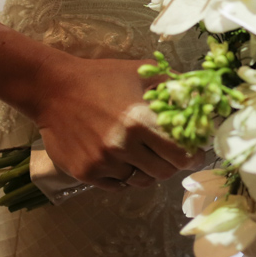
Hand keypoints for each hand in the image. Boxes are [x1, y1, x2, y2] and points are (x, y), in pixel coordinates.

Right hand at [25, 55, 201, 191]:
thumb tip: (202, 100)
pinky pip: (118, 185)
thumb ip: (173, 86)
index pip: (181, 154)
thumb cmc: (102, 77)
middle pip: (164, 172)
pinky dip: (124, 175)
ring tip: (142, 153)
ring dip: (147, 170)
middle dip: (173, 164)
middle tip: (171, 154)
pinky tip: (121, 157)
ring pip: (141, 181)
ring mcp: (102, 162)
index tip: (196, 153)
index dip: (194, 156)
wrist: (53, 89)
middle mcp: (122, 145)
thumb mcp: (141, 72)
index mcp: (139, 120)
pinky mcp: (85, 173)